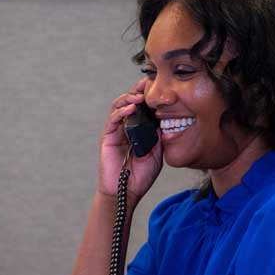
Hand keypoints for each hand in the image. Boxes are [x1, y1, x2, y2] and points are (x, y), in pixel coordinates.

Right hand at [99, 78, 162, 204]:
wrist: (127, 191)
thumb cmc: (141, 175)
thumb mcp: (157, 152)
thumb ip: (159, 135)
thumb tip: (166, 118)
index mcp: (140, 129)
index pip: (144, 107)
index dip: (150, 96)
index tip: (160, 86)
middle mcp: (127, 126)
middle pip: (131, 102)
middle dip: (139, 91)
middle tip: (149, 83)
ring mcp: (117, 130)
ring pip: (120, 106)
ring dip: (129, 98)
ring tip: (140, 96)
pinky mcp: (108, 136)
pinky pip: (113, 119)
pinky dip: (121, 112)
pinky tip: (131, 109)